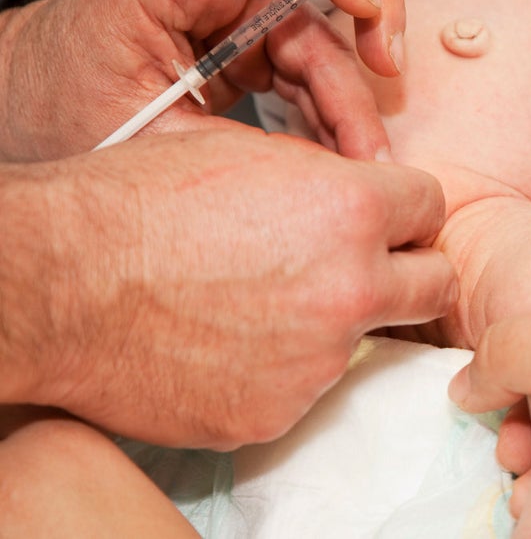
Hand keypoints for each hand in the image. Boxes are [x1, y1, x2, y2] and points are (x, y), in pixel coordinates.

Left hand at [0, 0, 404, 159]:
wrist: (43, 107)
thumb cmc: (66, 102)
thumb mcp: (136, 133)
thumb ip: (221, 143)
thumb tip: (311, 174)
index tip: (363, 3)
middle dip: (366, 24)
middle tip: (390, 79)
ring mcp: (238, 16)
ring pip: (322, 35)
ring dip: (352, 92)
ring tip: (367, 154)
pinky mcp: (252, 49)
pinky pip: (310, 71)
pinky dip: (333, 110)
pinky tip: (343, 150)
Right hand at [2, 126, 455, 449]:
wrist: (60, 283)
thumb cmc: (139, 203)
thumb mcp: (243, 153)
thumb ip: (322, 176)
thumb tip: (357, 194)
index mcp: (348, 209)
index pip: (430, 205)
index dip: (407, 208)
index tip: (389, 218)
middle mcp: (350, 287)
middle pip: (435, 283)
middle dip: (411, 270)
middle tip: (367, 266)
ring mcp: (318, 360)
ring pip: (367, 338)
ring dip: (335, 321)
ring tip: (262, 302)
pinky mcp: (278, 412)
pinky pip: (307, 385)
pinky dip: (284, 365)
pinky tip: (230, 342)